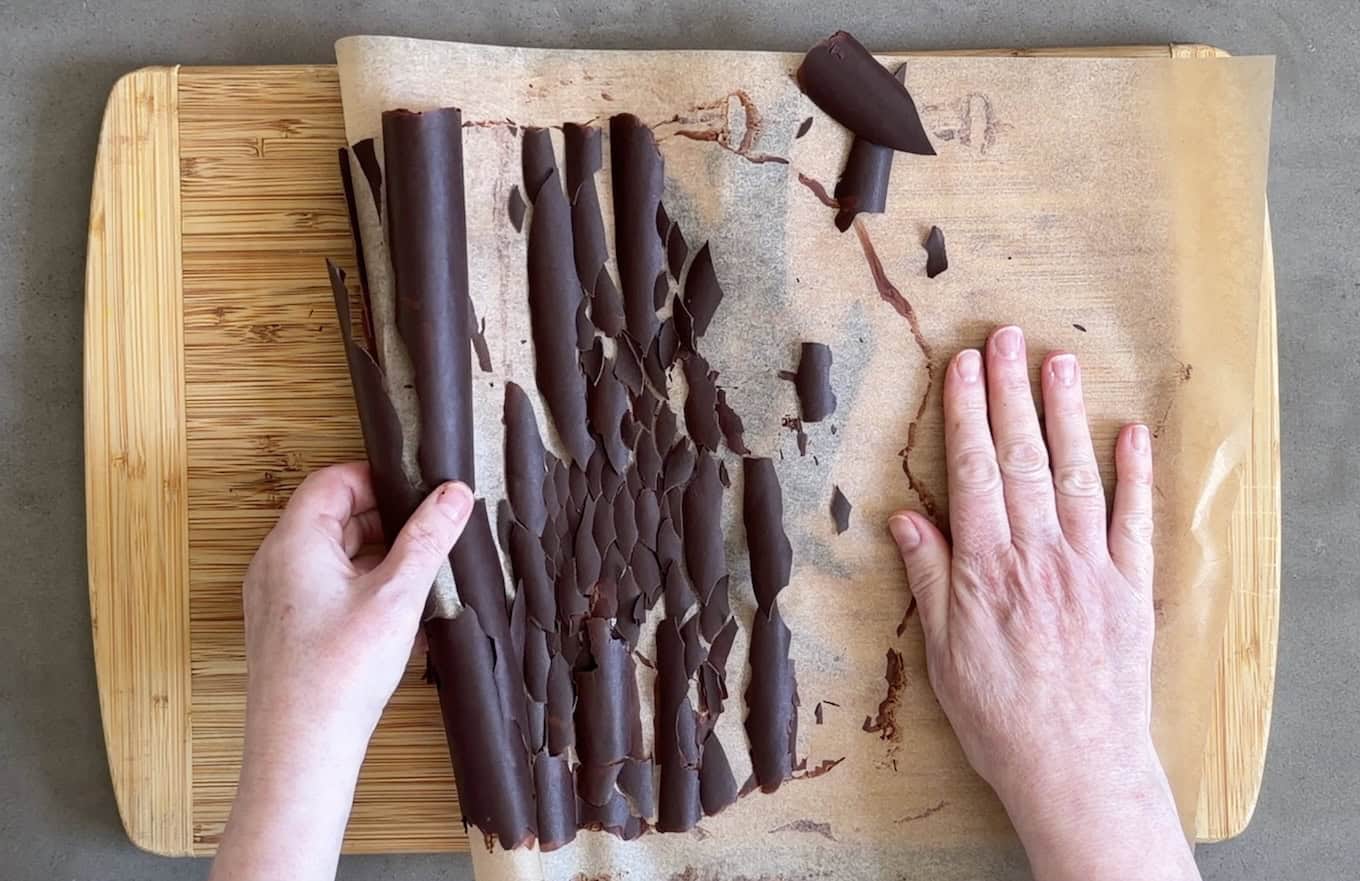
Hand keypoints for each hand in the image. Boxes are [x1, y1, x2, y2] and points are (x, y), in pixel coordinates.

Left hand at [210, 463, 471, 880]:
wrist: (302, 749)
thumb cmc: (340, 673)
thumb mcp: (398, 595)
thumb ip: (428, 538)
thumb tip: (454, 494)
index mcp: (294, 542)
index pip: (333, 480)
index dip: (377, 479)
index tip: (418, 494)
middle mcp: (275, 564)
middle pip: (331, 515)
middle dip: (384, 519)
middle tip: (429, 533)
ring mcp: (275, 598)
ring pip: (330, 553)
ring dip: (376, 556)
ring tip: (418, 577)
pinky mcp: (285, 629)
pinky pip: (324, 587)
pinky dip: (361, 586)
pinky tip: (397, 615)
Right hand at [887, 327, 1197, 880]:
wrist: (1075, 767)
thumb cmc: (999, 716)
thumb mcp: (944, 653)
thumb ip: (930, 578)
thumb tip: (908, 518)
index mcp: (986, 567)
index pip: (973, 471)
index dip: (966, 413)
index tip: (964, 366)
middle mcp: (1038, 554)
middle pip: (1022, 458)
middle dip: (1011, 393)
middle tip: (1008, 338)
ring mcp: (1089, 567)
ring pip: (1077, 475)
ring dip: (1067, 416)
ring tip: (1060, 363)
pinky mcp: (1129, 589)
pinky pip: (1134, 522)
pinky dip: (1135, 476)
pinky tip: (1130, 435)